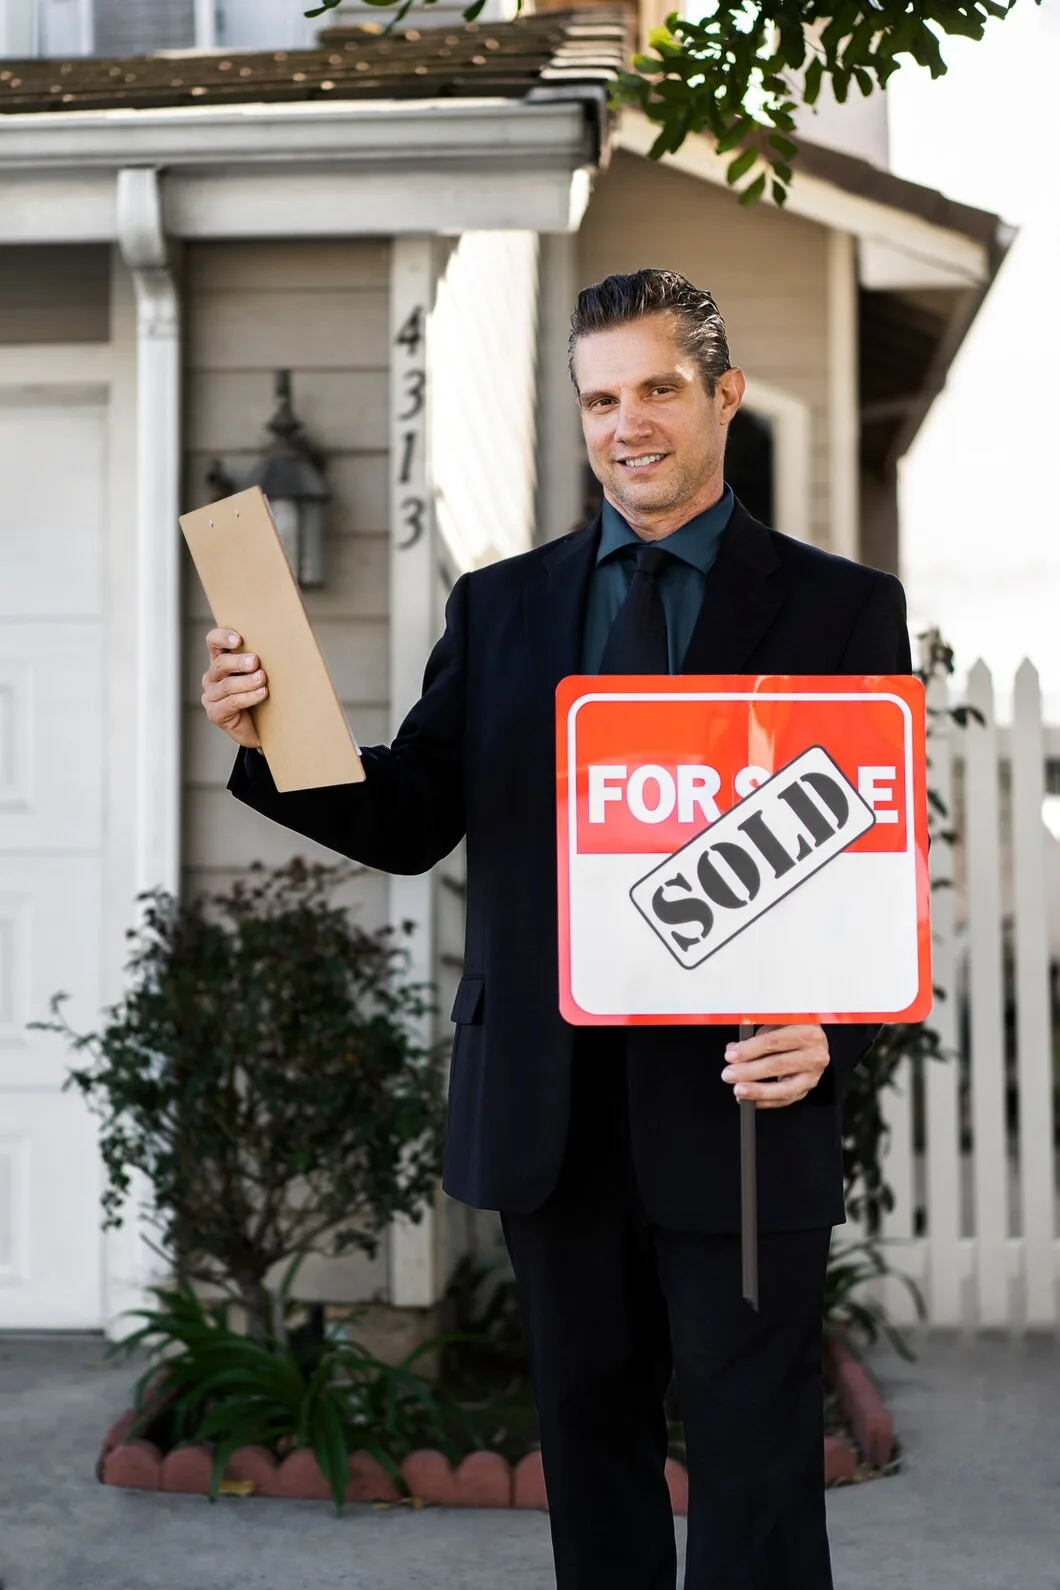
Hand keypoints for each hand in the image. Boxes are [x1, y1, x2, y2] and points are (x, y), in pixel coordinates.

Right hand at [201, 628, 268, 748]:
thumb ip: (262, 660)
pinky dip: (248, 697)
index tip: (239, 639)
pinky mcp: (215, 713)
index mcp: (220, 661)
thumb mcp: (261, 674)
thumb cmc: (264, 697)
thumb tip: (285, 642)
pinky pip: (231, 702)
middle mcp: (211, 677)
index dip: (222, 637)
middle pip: (220, 664)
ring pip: (227, 685)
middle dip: (238, 662)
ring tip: (262, 679)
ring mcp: (211, 696)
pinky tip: (262, 693)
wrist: (264, 730)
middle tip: (255, 661)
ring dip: (247, 681)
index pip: (213, 642)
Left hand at [720, 1024, 829, 1108]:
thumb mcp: (777, 1023)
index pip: (773, 1042)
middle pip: (777, 1065)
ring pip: (783, 1088)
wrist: (815, 1041)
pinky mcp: (808, 1089)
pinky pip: (786, 1100)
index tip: (731, 1056)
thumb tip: (733, 1050)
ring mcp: (813, 1075)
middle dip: (749, 1072)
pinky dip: (766, 1102)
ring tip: (738, 1090)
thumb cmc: (794, 1029)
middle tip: (729, 1074)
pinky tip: (751, 1100)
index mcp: (807, 1032)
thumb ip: (756, 1037)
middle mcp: (814, 1055)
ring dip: (757, 1091)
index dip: (749, 1050)